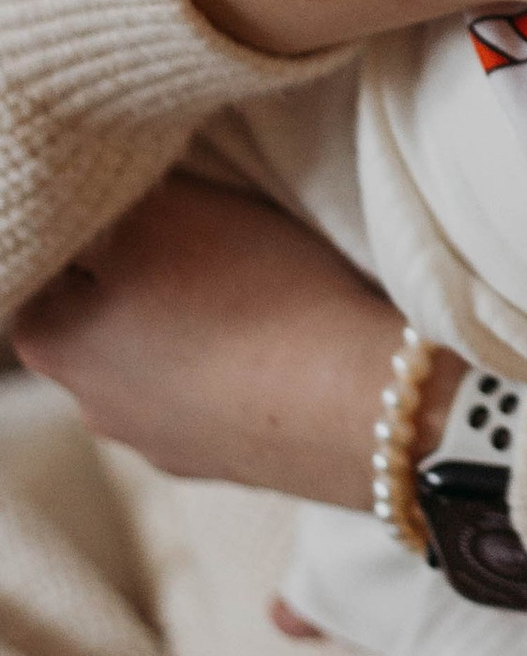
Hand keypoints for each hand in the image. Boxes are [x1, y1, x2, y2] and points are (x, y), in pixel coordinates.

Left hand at [13, 175, 459, 504]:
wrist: (355, 405)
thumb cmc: (253, 294)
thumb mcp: (168, 209)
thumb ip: (107, 199)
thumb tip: (81, 195)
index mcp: (52, 339)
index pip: (42, 264)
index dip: (93, 224)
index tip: (147, 202)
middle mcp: (89, 404)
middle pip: (95, 313)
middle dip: (135, 274)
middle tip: (201, 234)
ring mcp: (157, 443)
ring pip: (155, 359)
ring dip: (186, 324)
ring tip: (249, 288)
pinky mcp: (223, 461)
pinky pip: (211, 395)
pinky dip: (232, 366)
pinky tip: (277, 340)